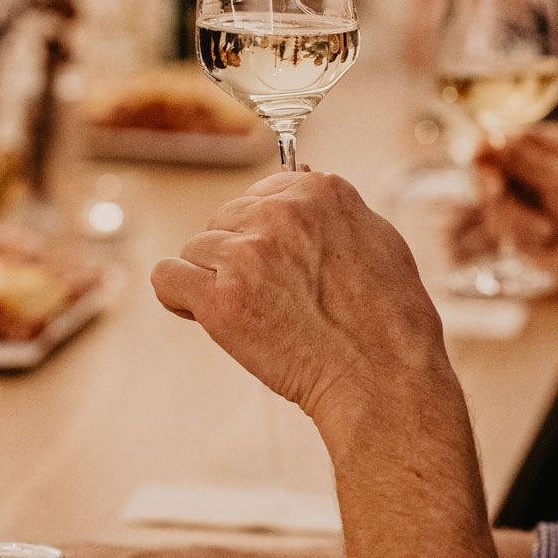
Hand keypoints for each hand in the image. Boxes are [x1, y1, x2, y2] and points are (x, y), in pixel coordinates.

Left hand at [149, 172, 447, 427]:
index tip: (280, 266)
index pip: (259, 194)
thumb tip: (302, 176)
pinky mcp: (221, 298)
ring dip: (215, 281)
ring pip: (196, 250)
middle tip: (272, 297)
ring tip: (255, 315)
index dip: (264, 233)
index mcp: (320, 190)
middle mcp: (280, 212)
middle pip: (225, 219)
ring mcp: (248, 253)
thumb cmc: (390, 322)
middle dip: (238, 256)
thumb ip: (331, 209)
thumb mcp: (379, 240)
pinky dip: (180, 299)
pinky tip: (207, 316)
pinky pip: (168, 278)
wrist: (384, 381)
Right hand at [480, 126, 557, 349]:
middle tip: (497, 193)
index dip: (487, 145)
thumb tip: (488, 137)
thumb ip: (523, 159)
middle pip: (488, 165)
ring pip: (491, 197)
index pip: (506, 135)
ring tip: (547, 230)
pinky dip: (519, 232)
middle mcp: (530, 165)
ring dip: (517, 217)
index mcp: (548, 145)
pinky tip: (543, 239)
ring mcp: (519, 193)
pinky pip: (497, 222)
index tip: (478, 154)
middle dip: (493, 184)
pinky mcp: (512, 220)